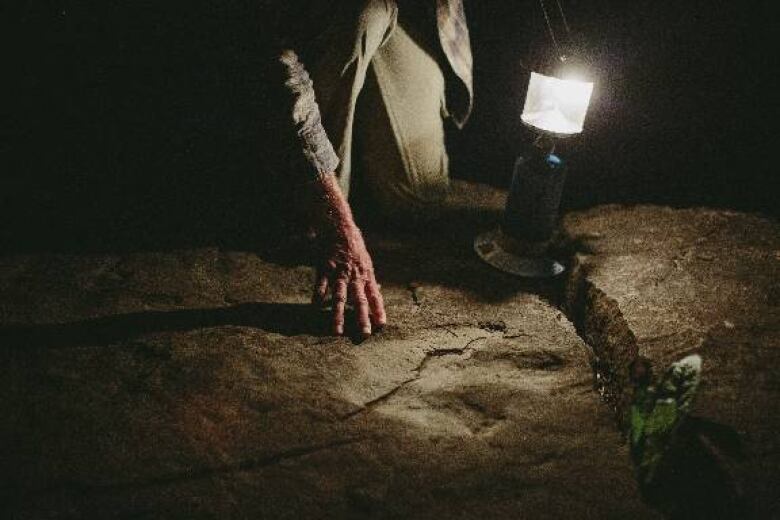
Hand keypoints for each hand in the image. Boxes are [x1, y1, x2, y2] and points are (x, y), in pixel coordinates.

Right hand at [311, 175, 385, 336]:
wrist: (338, 225)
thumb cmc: (353, 244)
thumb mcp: (366, 260)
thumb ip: (369, 277)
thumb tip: (377, 290)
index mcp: (366, 274)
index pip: (375, 296)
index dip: (378, 310)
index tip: (381, 325)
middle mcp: (355, 275)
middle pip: (360, 300)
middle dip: (362, 318)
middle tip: (364, 335)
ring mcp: (340, 272)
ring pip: (340, 297)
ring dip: (338, 315)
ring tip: (337, 331)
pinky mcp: (325, 267)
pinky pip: (321, 283)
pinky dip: (318, 295)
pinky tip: (315, 306)